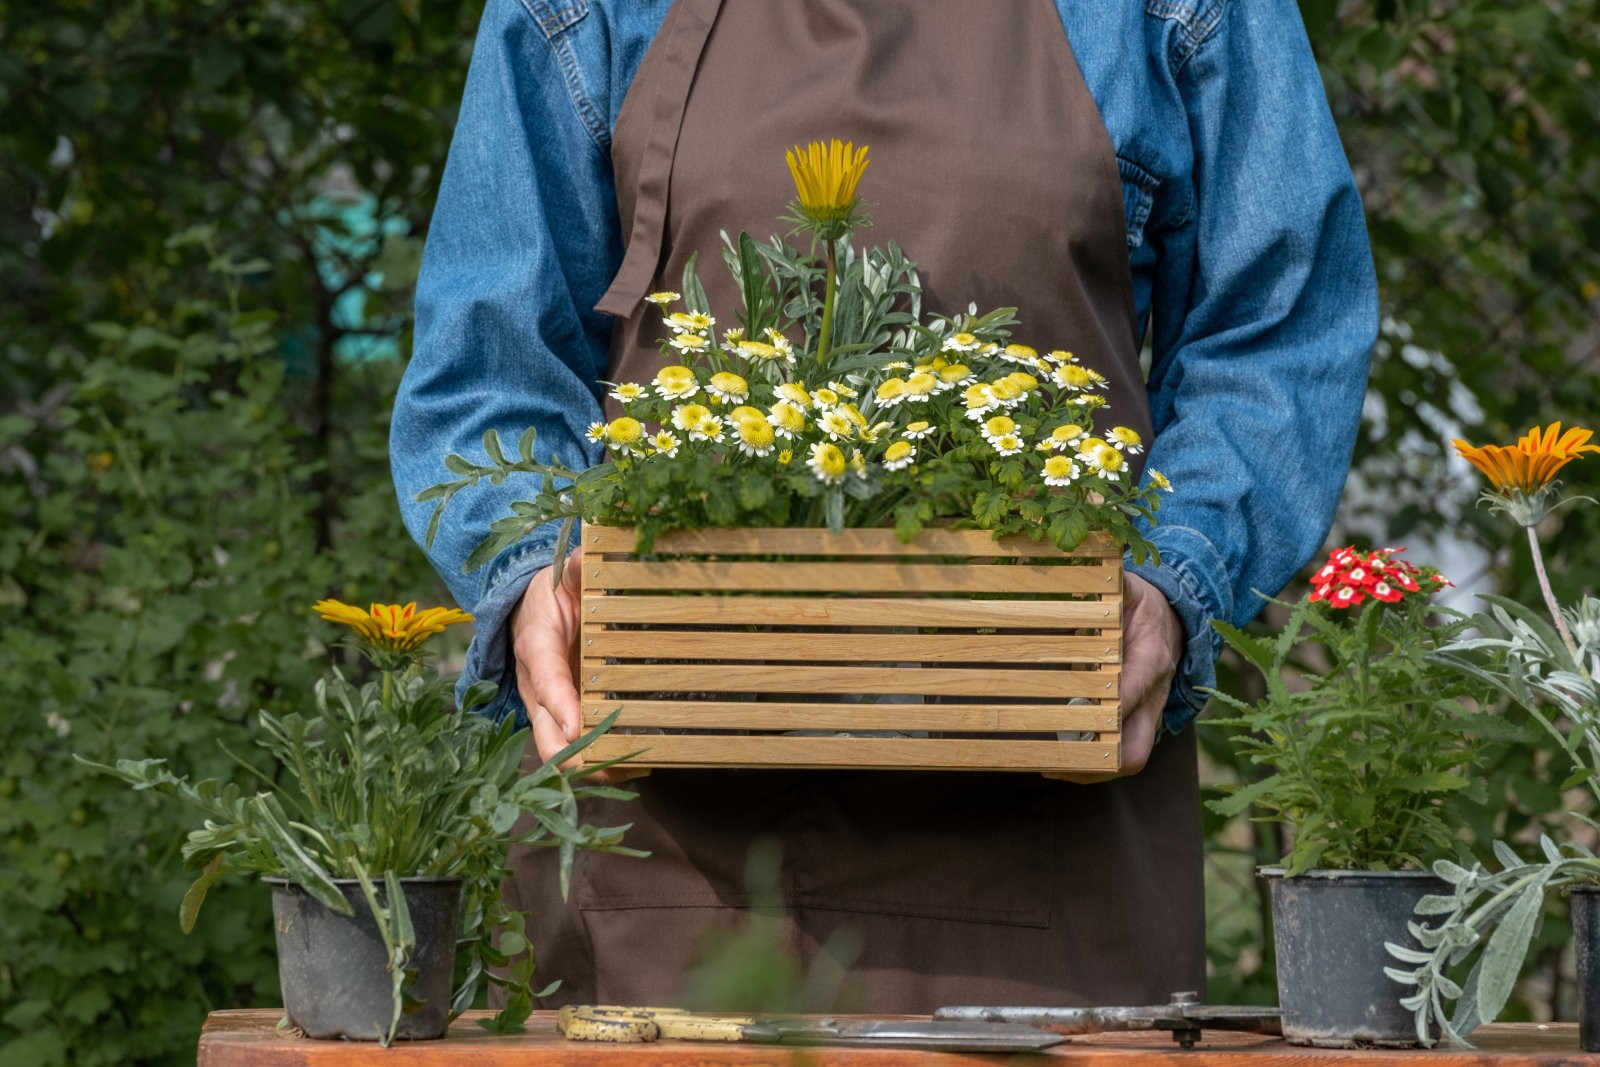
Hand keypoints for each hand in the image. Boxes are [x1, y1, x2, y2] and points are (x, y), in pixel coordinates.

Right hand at [509, 546, 647, 781]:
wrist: (528, 608)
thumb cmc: (549, 594)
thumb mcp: (559, 577)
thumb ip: (573, 571)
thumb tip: (583, 555)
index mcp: (535, 646)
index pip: (545, 678)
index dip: (560, 705)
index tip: (578, 726)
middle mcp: (537, 686)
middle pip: (545, 732)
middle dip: (575, 754)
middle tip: (612, 762)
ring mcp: (548, 706)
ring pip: (560, 747)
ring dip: (591, 764)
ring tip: (630, 768)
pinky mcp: (562, 715)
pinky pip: (574, 745)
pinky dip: (599, 760)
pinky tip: (633, 765)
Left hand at [1048, 572, 1183, 782]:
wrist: (1175, 623)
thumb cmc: (1144, 606)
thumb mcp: (1132, 589)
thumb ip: (1115, 584)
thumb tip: (1096, 567)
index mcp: (1150, 661)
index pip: (1130, 694)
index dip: (1104, 712)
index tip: (1070, 720)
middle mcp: (1153, 696)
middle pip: (1135, 749)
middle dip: (1096, 763)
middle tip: (1051, 760)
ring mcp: (1148, 715)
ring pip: (1129, 759)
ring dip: (1091, 768)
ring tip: (1048, 764)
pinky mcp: (1140, 724)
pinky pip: (1121, 753)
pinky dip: (1093, 762)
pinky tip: (1058, 757)